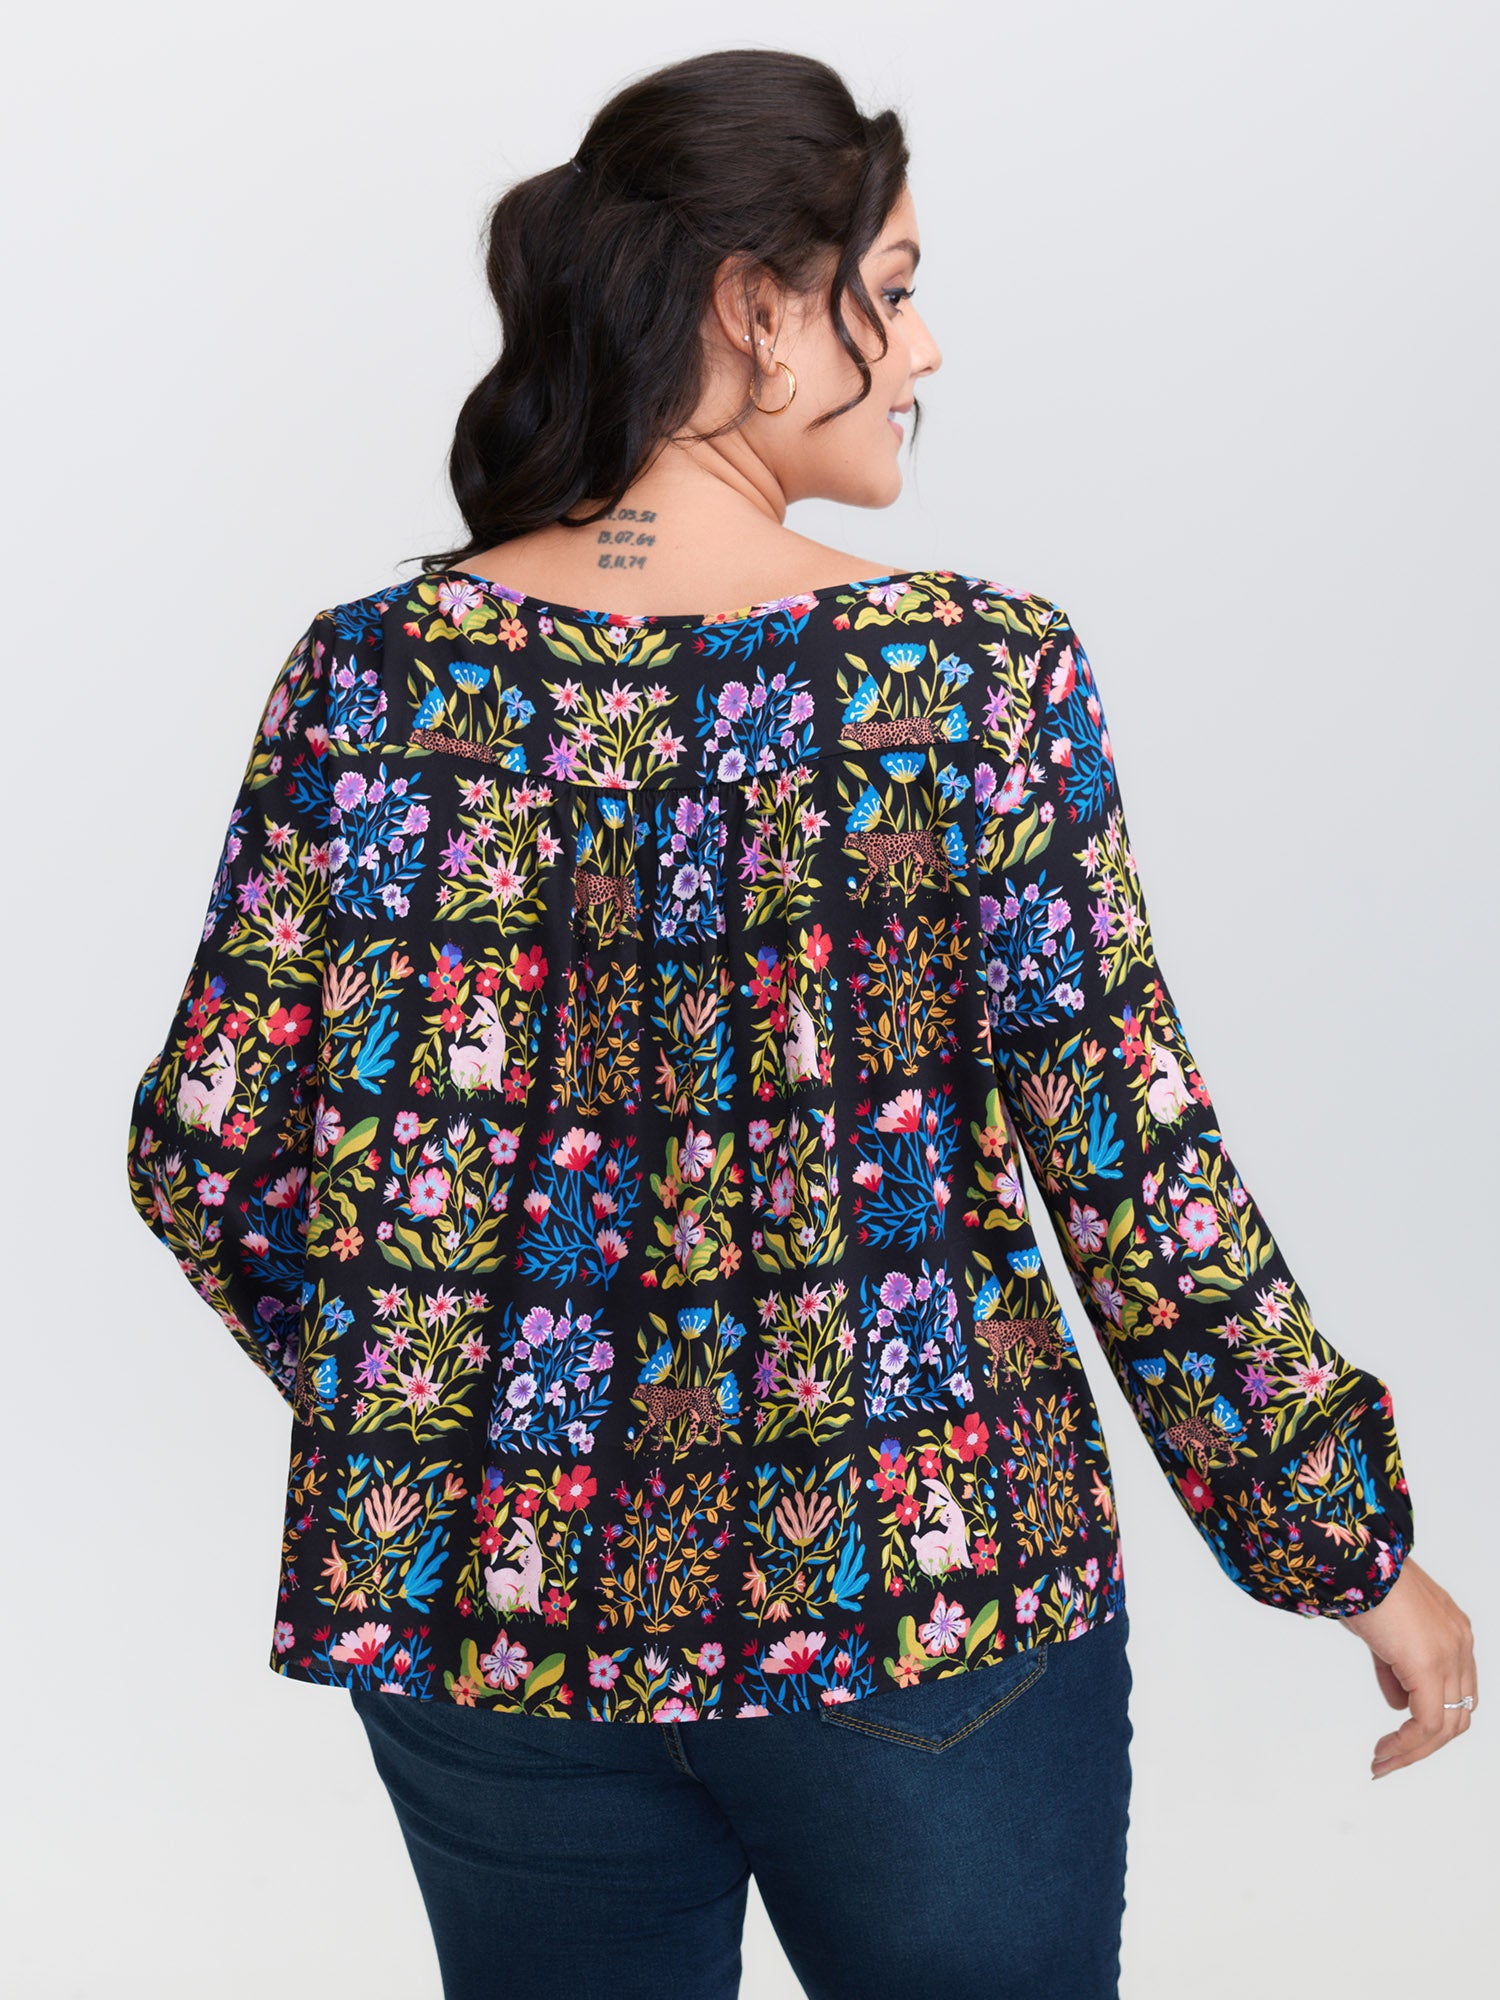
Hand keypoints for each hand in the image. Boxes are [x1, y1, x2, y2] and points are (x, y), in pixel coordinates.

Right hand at [1339, 1556, 1476, 1776]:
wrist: (1356, 1556)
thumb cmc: (1361, 1580)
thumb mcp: (1382, 1631)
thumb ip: (1395, 1667)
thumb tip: (1399, 1702)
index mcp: (1452, 1631)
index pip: (1455, 1692)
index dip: (1430, 1719)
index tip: (1398, 1737)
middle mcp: (1460, 1644)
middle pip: (1458, 1715)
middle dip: (1424, 1744)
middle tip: (1392, 1757)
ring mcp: (1451, 1655)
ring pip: (1446, 1726)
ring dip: (1414, 1751)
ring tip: (1384, 1761)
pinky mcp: (1431, 1666)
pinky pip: (1427, 1723)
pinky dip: (1407, 1745)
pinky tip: (1385, 1751)